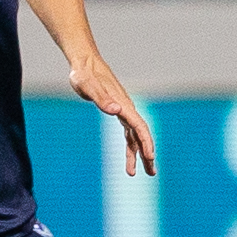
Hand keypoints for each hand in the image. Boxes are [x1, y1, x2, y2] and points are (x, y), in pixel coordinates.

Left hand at [69, 55, 156, 176]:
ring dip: (138, 154)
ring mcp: (123, 110)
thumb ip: (101, 98)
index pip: (139, 126)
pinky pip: (128, 133)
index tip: (150, 157)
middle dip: (147, 154)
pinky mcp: (117, 111)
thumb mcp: (87, 85)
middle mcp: (126, 108)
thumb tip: (116, 111)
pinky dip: (129, 146)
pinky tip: (130, 157)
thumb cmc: (84, 74)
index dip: (145, 142)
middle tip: (152, 173)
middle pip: (141, 134)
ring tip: (136, 173)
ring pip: (135, 136)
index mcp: (122, 104)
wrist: (85, 64)